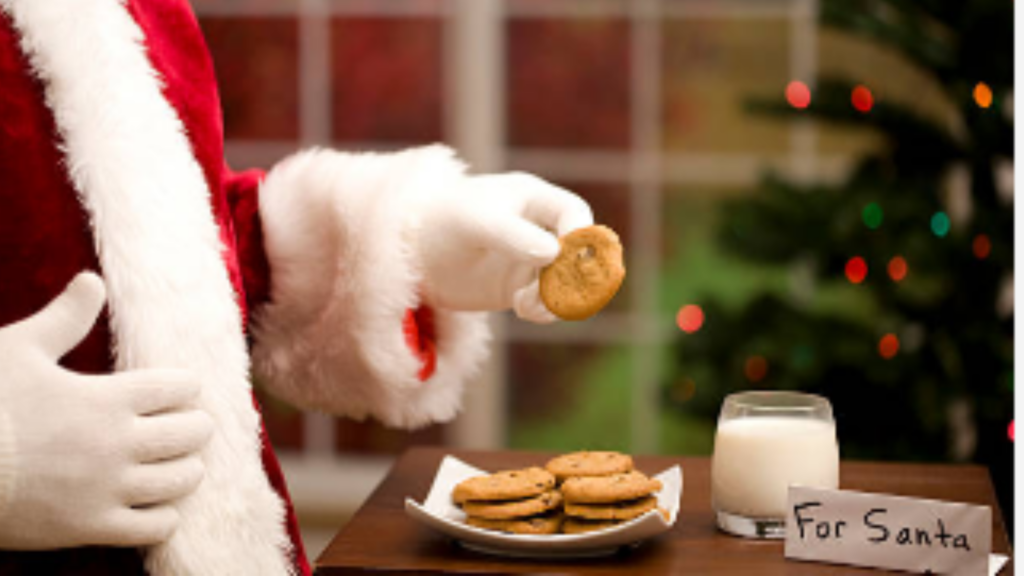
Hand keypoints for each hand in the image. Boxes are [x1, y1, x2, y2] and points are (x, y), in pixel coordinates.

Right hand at [0, 273, 211, 549]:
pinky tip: (158, 506)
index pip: (180, 387)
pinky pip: (155, 526)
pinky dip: (165, 515)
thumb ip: (65, 318)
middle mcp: (119, 443)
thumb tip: (92, 281)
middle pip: (193, 433)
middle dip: (196, 427)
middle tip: (190, 426)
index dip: (184, 387)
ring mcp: (108, 488)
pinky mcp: (91, 526)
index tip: (178, 390)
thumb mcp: (21, 349)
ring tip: (180, 464)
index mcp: (110, 397)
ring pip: (183, 480)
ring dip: (187, 469)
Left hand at [407, 173, 592, 322]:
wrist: (409, 256)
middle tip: (551, 292)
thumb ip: (512, 234)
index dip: (578, 237)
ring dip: (558, 298)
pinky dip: (546, 311)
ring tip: (527, 306)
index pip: (576, 214)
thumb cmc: (440, 224)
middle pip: (581, 251)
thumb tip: (554, 254)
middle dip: (573, 275)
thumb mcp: (474, 222)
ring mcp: (532, 260)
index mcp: (532, 198)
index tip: (561, 260)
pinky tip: (522, 310)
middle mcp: (539, 228)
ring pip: (569, 282)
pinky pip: (551, 303)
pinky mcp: (521, 288)